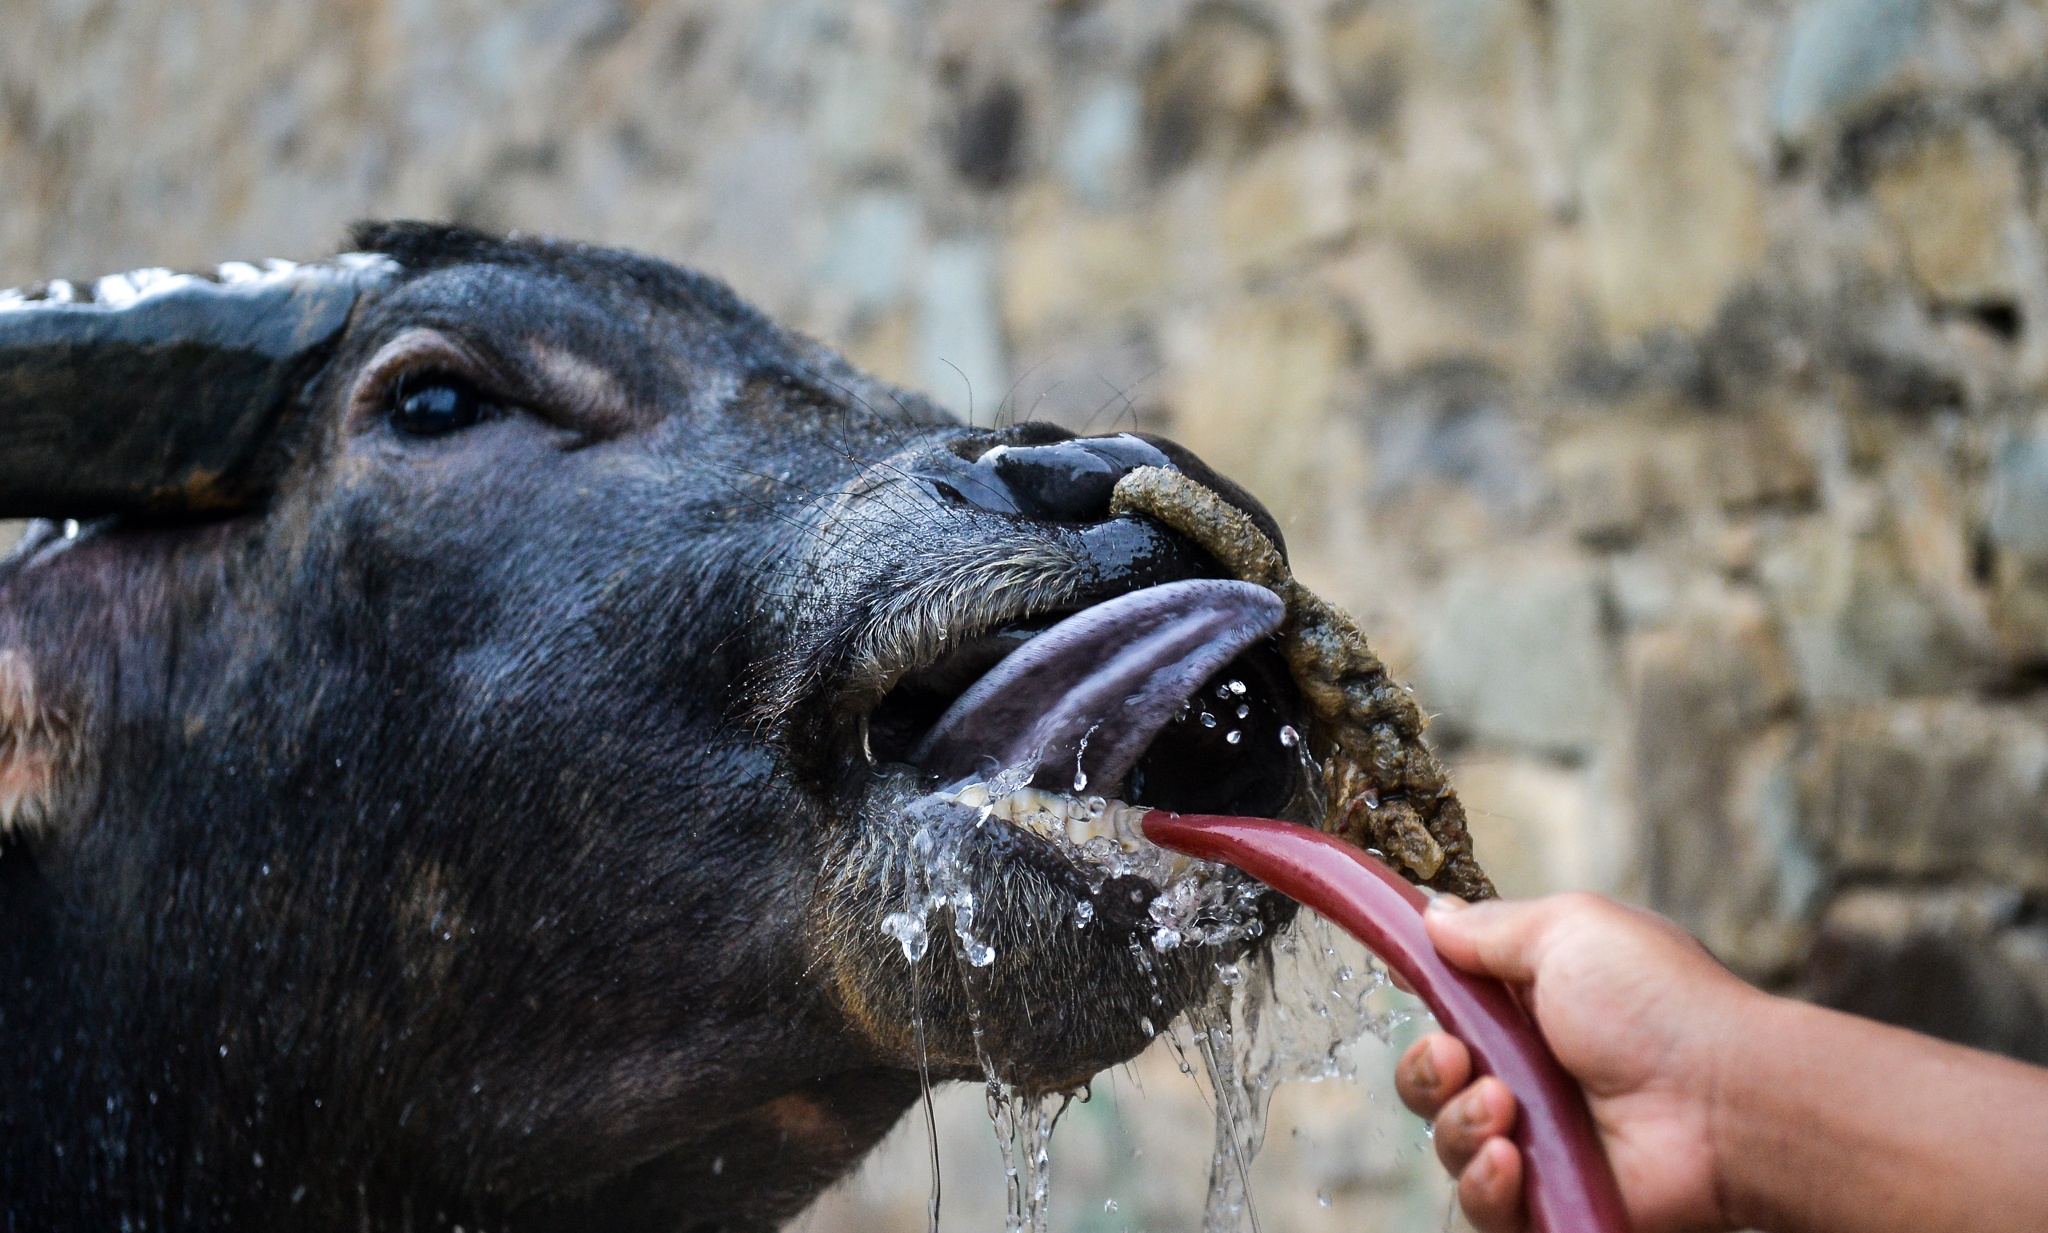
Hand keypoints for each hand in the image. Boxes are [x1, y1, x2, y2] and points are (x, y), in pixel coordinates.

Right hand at [1393, 893, 1763, 1232]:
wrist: (1727, 1102)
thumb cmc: (1659, 1005)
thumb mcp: (1569, 929)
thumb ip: (1490, 927)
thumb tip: (1431, 914)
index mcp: (1532, 1007)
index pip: (1448, 1010)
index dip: (1427, 1005)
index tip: (1417, 990)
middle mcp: (1531, 1075)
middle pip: (1431, 1081)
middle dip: (1427, 1071)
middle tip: (1458, 1060)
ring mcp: (1540, 1143)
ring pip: (1448, 1143)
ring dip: (1459, 1122)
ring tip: (1505, 1111)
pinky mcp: (1550, 1204)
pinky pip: (1481, 1206)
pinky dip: (1485, 1183)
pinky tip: (1511, 1160)